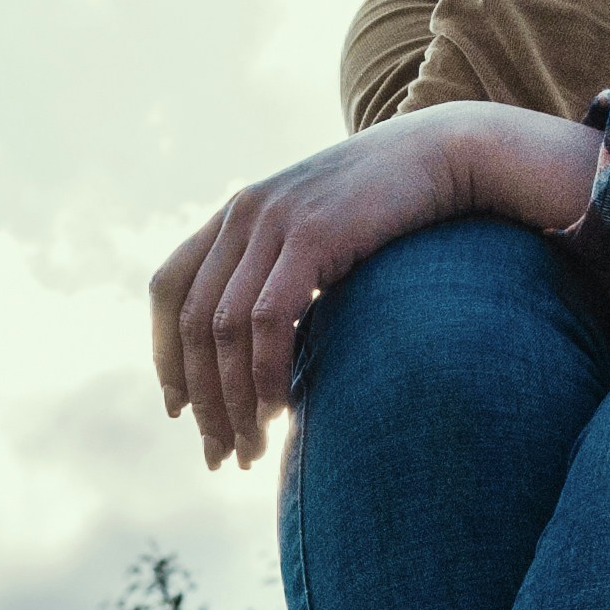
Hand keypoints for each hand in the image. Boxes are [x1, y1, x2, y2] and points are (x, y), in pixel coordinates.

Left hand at [151, 103, 601, 467]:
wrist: (445, 153)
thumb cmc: (393, 205)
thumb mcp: (323, 235)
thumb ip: (287, 274)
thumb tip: (271, 346)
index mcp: (236, 213)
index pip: (168, 288)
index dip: (164, 354)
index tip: (179, 411)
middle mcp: (243, 213)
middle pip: (190, 322)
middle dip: (202, 399)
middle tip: (221, 456)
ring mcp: (273, 221)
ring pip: (223, 330)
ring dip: (233, 401)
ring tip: (251, 451)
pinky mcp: (311, 235)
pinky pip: (269, 320)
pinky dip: (265, 372)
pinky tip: (280, 412)